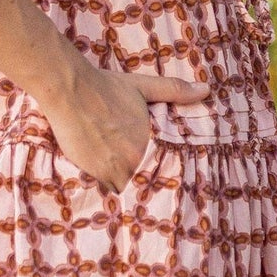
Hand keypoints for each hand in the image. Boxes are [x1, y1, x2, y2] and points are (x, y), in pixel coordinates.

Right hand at [41, 64, 209, 192]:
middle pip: (140, 183)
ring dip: (120, 186)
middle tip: (137, 188)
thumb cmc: (105, 87)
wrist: (70, 90)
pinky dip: (102, 187)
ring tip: (120, 188)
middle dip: (139, 183)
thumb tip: (207, 90)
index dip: (157, 176)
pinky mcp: (90, 172)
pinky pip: (101, 189)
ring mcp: (110, 168)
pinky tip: (101, 185)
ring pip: (121, 188)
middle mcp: (132, 160)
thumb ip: (175, 91)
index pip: (160, 171)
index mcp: (148, 144)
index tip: (158, 181)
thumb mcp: (143, 87)